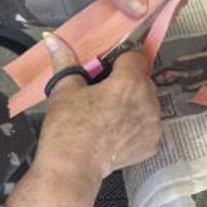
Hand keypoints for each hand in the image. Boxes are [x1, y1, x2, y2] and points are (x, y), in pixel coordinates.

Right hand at [16, 33, 161, 206]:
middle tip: (103, 94)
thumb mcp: (64, 89)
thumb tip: (53, 37)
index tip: (107, 70)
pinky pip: (148, 126)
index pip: (136, 57)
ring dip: (134, 104)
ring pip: (148, 103)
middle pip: (143, 80)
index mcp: (130, 82)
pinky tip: (116, 132)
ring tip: (109, 115)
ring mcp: (154, 125)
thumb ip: (65, 60)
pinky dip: (136, 126)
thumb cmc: (67, 126)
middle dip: (127, 83)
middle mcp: (149, 101)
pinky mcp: (153, 143)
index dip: (121, 61)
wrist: (72, 168)